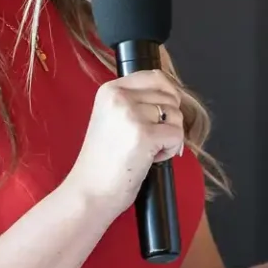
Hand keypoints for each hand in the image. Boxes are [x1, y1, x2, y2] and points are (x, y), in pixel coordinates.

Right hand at [69, 70, 184, 215]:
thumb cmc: (104, 161)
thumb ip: (136, 101)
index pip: (156, 76)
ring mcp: (131, 115)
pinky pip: (177, 135)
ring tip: (146, 150)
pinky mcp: (144, 135)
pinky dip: (170, 150)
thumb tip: (173, 93)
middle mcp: (119, 96)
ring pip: (176, 116)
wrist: (90, 191)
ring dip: (169, 136)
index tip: (162, 116)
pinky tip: (150, 159)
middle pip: (170, 97)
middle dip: (168, 121)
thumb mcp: (112, 117)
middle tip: (148, 140)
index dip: (168, 96)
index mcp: (110, 89)